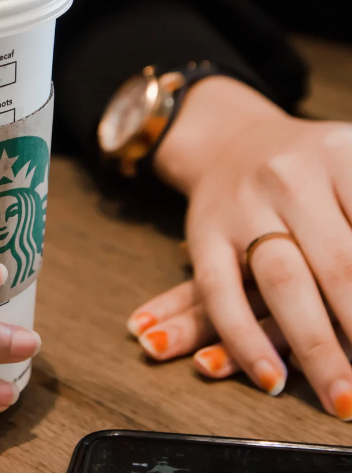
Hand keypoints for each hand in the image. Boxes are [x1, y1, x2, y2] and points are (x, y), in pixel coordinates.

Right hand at [130, 76, 351, 419]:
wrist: (232, 142)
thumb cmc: (316, 170)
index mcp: (342, 156)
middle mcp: (291, 178)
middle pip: (340, 262)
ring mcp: (242, 206)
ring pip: (282, 281)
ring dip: (316, 347)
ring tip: (342, 397)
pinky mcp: (202, 234)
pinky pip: (219, 292)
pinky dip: (243, 340)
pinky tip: (271, 379)